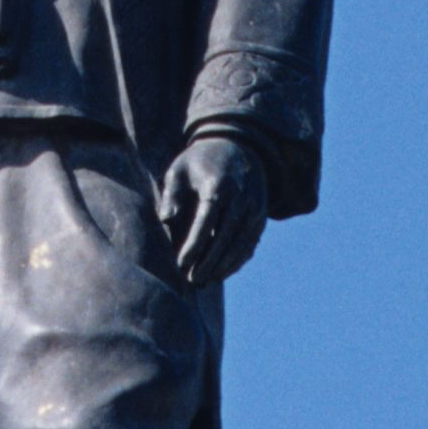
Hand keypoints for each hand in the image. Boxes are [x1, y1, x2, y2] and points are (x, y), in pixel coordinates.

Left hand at [157, 132, 268, 287]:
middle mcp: (241, 197)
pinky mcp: (261, 217)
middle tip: (192, 280)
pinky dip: (237, 261)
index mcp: (219, 185)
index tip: (181, 263)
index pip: (206, 220)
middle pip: (226, 236)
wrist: (238, 147)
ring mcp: (254, 208)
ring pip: (241, 244)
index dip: (195, 244)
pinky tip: (222, 273)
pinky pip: (250, 244)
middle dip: (209, 261)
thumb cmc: (200, 162)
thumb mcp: (180, 169)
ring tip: (205, 281)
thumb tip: (166, 219)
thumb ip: (171, 193)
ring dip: (224, 266)